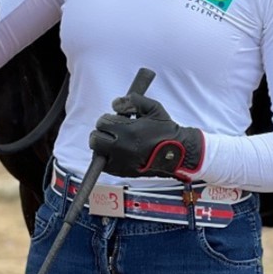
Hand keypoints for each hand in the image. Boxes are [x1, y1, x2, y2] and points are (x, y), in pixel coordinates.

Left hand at [89, 92, 203, 179]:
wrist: (177, 155)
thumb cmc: (166, 131)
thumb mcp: (153, 107)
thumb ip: (132, 100)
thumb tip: (115, 104)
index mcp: (128, 131)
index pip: (102, 122)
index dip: (108, 119)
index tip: (116, 120)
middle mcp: (122, 148)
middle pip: (95, 139)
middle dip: (101, 132)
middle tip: (111, 131)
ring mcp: (122, 163)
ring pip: (98, 153)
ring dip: (102, 146)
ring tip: (115, 142)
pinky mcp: (123, 173)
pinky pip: (106, 166)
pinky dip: (107, 158)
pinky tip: (117, 153)